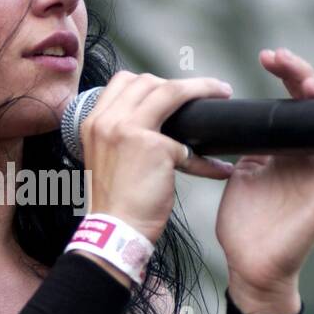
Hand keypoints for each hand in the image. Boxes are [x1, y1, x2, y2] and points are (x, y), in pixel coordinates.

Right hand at [78, 70, 236, 243]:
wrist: (113, 231)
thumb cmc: (115, 203)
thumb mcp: (106, 158)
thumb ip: (122, 135)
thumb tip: (159, 123)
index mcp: (93, 122)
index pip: (122, 82)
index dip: (151, 81)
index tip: (171, 89)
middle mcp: (107, 120)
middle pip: (148, 81)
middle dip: (179, 83)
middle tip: (205, 91)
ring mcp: (128, 129)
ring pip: (171, 91)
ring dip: (202, 89)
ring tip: (220, 93)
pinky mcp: (154, 146)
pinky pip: (189, 146)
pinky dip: (207, 160)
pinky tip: (219, 168)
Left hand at [215, 48, 313, 301]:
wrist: (248, 263)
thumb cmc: (245, 221)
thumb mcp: (242, 171)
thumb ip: (248, 145)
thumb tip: (236, 115)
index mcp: (290, 147)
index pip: (296, 102)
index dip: (288, 75)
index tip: (268, 56)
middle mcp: (312, 157)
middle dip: (307, 79)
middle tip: (282, 60)